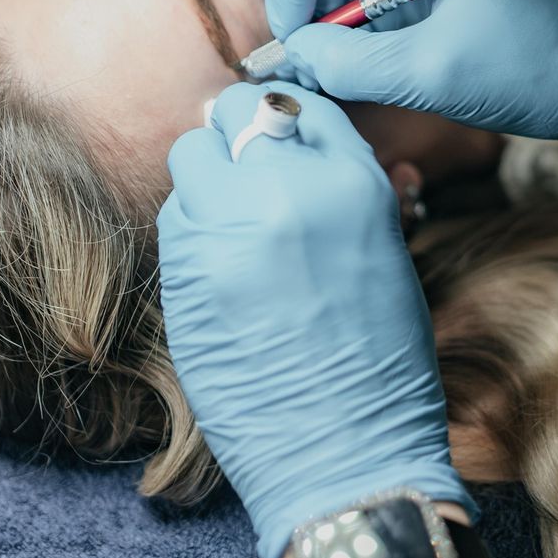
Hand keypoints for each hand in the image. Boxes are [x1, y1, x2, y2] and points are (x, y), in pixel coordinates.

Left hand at [156, 82, 471, 557]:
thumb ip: (338, 188)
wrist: (348, 453)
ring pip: (191, 159)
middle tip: (244, 178)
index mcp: (353, 181)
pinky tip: (221, 277)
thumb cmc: (379, 363)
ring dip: (208, 185)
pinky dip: (191, 233)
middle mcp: (288, 189)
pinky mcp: (185, 272)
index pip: (301, 104)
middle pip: (235, 115)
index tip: (275, 139)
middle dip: (237, 141)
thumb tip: (295, 146)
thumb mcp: (382, 251)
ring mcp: (229, 228)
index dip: (283, 119)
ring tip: (237, 237)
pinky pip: (175, 219)